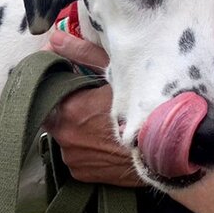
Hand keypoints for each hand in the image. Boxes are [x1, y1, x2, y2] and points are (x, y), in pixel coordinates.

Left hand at [44, 30, 143, 186]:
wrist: (166, 154)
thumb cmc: (143, 110)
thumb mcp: (116, 75)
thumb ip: (83, 54)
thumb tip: (54, 38)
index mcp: (69, 109)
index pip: (47, 90)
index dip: (58, 84)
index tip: (71, 82)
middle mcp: (64, 136)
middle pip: (54, 114)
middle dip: (67, 107)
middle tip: (89, 103)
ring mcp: (72, 158)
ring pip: (65, 136)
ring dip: (75, 129)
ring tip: (98, 124)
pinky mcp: (80, 174)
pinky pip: (75, 156)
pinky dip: (85, 148)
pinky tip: (102, 142)